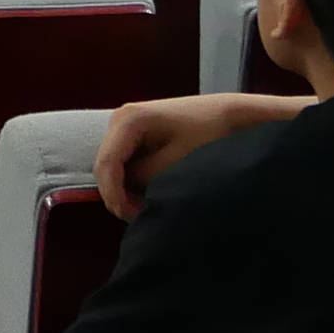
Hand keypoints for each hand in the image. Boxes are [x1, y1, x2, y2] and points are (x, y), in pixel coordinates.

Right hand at [93, 91, 300, 216]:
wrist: (229, 115)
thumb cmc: (207, 134)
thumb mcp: (176, 162)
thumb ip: (145, 178)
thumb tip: (127, 193)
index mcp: (128, 120)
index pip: (106, 164)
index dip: (114, 196)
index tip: (132, 217)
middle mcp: (119, 117)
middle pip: (104, 165)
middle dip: (118, 194)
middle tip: (141, 216)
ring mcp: (125, 123)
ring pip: (112, 165)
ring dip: (124, 188)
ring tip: (146, 205)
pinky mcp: (134, 131)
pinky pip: (123, 160)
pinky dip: (131, 179)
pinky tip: (148, 190)